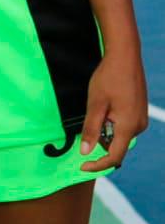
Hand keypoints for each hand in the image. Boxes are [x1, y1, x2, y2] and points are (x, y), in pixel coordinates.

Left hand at [79, 48, 147, 171]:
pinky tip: (106, 104)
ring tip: (99, 105)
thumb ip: (91, 129)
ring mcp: (141, 119)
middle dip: (100, 140)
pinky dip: (112, 122)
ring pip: (119, 134)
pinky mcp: (139, 112)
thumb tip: (86, 152)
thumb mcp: (95, 104)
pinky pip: (124, 125)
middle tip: (89, 118)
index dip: (97, 164)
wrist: (125, 57)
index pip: (114, 157)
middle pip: (116, 145)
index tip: (81, 166)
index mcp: (128, 126)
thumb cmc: (108, 78)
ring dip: (106, 129)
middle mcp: (138, 126)